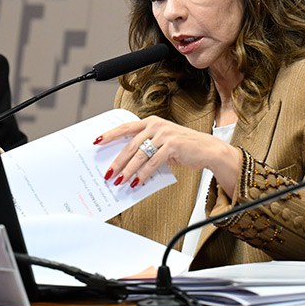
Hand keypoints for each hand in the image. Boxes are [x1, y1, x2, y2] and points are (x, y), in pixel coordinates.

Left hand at [94, 116, 241, 194]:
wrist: (207, 149)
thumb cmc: (183, 147)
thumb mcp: (162, 142)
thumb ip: (146, 146)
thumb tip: (125, 162)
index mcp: (151, 122)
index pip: (125, 127)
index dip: (110, 134)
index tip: (96, 141)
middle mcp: (156, 126)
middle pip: (130, 145)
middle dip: (117, 161)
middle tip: (107, 173)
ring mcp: (164, 135)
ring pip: (139, 155)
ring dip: (127, 171)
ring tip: (119, 181)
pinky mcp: (172, 146)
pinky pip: (153, 163)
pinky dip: (143, 175)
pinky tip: (136, 183)